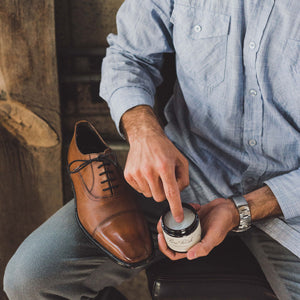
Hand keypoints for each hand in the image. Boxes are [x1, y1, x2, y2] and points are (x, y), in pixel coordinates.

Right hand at [121, 106, 188, 221]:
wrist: (144, 137)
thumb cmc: (164, 148)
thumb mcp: (181, 160)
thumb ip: (184, 178)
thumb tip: (178, 194)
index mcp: (164, 166)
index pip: (171, 193)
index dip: (175, 207)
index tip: (178, 218)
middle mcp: (149, 170)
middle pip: (159, 197)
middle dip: (164, 192)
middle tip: (163, 179)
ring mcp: (136, 173)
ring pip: (149, 195)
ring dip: (153, 188)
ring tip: (154, 173)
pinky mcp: (128, 175)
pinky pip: (139, 190)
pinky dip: (144, 185)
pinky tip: (145, 173)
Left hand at [157, 198, 239, 259]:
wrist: (229, 208)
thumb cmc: (224, 223)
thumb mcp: (214, 236)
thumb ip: (203, 247)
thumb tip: (190, 256)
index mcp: (195, 245)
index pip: (175, 253)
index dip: (165, 248)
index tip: (160, 236)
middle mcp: (191, 237)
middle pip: (171, 238)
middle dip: (163, 232)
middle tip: (160, 223)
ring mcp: (190, 226)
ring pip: (174, 226)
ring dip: (168, 221)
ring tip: (167, 214)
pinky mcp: (191, 216)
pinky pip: (181, 214)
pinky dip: (181, 210)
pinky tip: (188, 207)